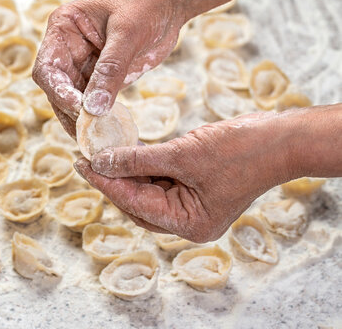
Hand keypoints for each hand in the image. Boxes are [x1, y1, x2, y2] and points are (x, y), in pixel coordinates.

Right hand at [32, 0, 187, 135]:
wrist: (170, 2)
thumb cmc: (146, 4)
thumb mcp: (128, 34)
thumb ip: (110, 70)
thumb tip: (93, 108)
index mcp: (63, 29)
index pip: (47, 68)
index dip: (58, 92)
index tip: (79, 109)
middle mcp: (67, 50)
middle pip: (57, 90)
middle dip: (71, 112)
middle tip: (89, 134)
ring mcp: (83, 65)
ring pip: (72, 101)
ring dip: (83, 121)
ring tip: (96, 141)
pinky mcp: (100, 79)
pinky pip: (93, 103)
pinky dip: (98, 119)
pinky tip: (108, 133)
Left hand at [73, 112, 297, 241]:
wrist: (281, 139)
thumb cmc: (240, 150)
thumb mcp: (182, 154)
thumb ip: (138, 160)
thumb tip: (101, 161)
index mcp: (188, 224)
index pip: (135, 203)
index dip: (106, 183)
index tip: (82, 164)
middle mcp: (188, 220)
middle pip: (138, 202)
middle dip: (113, 179)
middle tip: (87, 158)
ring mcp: (192, 205)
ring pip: (147, 190)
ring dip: (127, 171)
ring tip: (103, 152)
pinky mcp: (194, 188)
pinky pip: (161, 179)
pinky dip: (144, 165)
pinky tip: (127, 150)